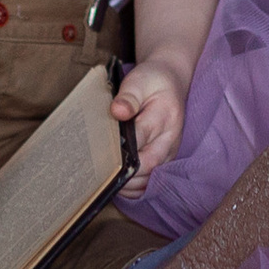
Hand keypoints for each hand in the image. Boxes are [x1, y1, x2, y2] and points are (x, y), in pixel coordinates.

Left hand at [110, 57, 189, 186]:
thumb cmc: (152, 81)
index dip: (120, 150)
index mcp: (164, 117)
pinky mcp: (163, 161)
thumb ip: (128, 96)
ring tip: (103, 179)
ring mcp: (168, 154)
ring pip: (148, 180)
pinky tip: (116, 181)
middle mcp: (169, 140)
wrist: (170, 83)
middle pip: (147, 167)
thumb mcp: (140, 80)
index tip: (100, 154)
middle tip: (97, 172)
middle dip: (122, 173)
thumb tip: (117, 111)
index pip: (141, 139)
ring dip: (126, 184)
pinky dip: (132, 188)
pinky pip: (149, 183)